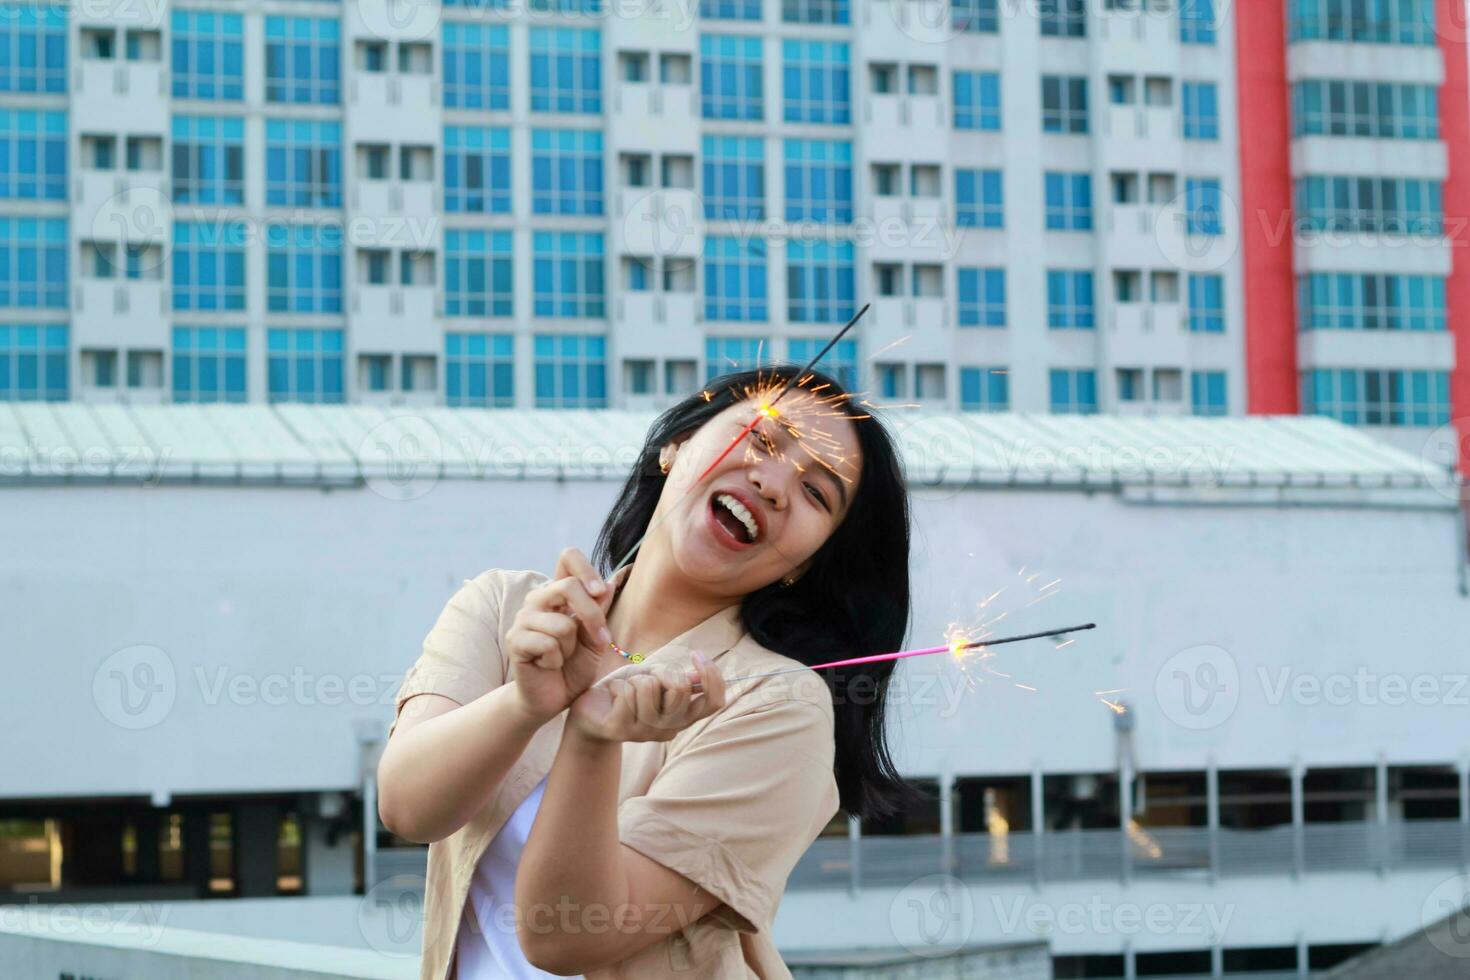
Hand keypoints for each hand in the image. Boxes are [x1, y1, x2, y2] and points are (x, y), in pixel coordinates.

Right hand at [505, 547, 614, 724]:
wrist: (553, 698)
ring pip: (563, 624)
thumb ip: (600, 612)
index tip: (599, 592)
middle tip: (600, 640)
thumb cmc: (574, 667)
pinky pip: (548, 644)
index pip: (568, 557)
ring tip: (563, 657)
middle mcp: (538, 600)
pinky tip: (548, 665)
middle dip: (592, 616)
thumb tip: (607, 584)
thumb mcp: (596, 639)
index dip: (587, 569)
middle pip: (568, 586)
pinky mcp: (515, 640)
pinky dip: (556, 660)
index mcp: (558, 593)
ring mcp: (523, 619)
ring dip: (572, 647)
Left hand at [567, 653, 726, 743]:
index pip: (714, 702)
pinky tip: (613, 695)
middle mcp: (669, 729)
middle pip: (680, 689)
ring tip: (626, 689)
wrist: (592, 709)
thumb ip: (675, 678)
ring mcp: (645, 733)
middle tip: (646, 677)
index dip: (711, 677)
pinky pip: (627, 692)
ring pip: (649, 687)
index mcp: (683, 717)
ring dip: (635, 679)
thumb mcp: (654, 676)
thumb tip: (697, 675)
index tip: (696, 655)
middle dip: (661, 671)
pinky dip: (618, 685)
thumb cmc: (628, 690)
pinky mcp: (620, 730)